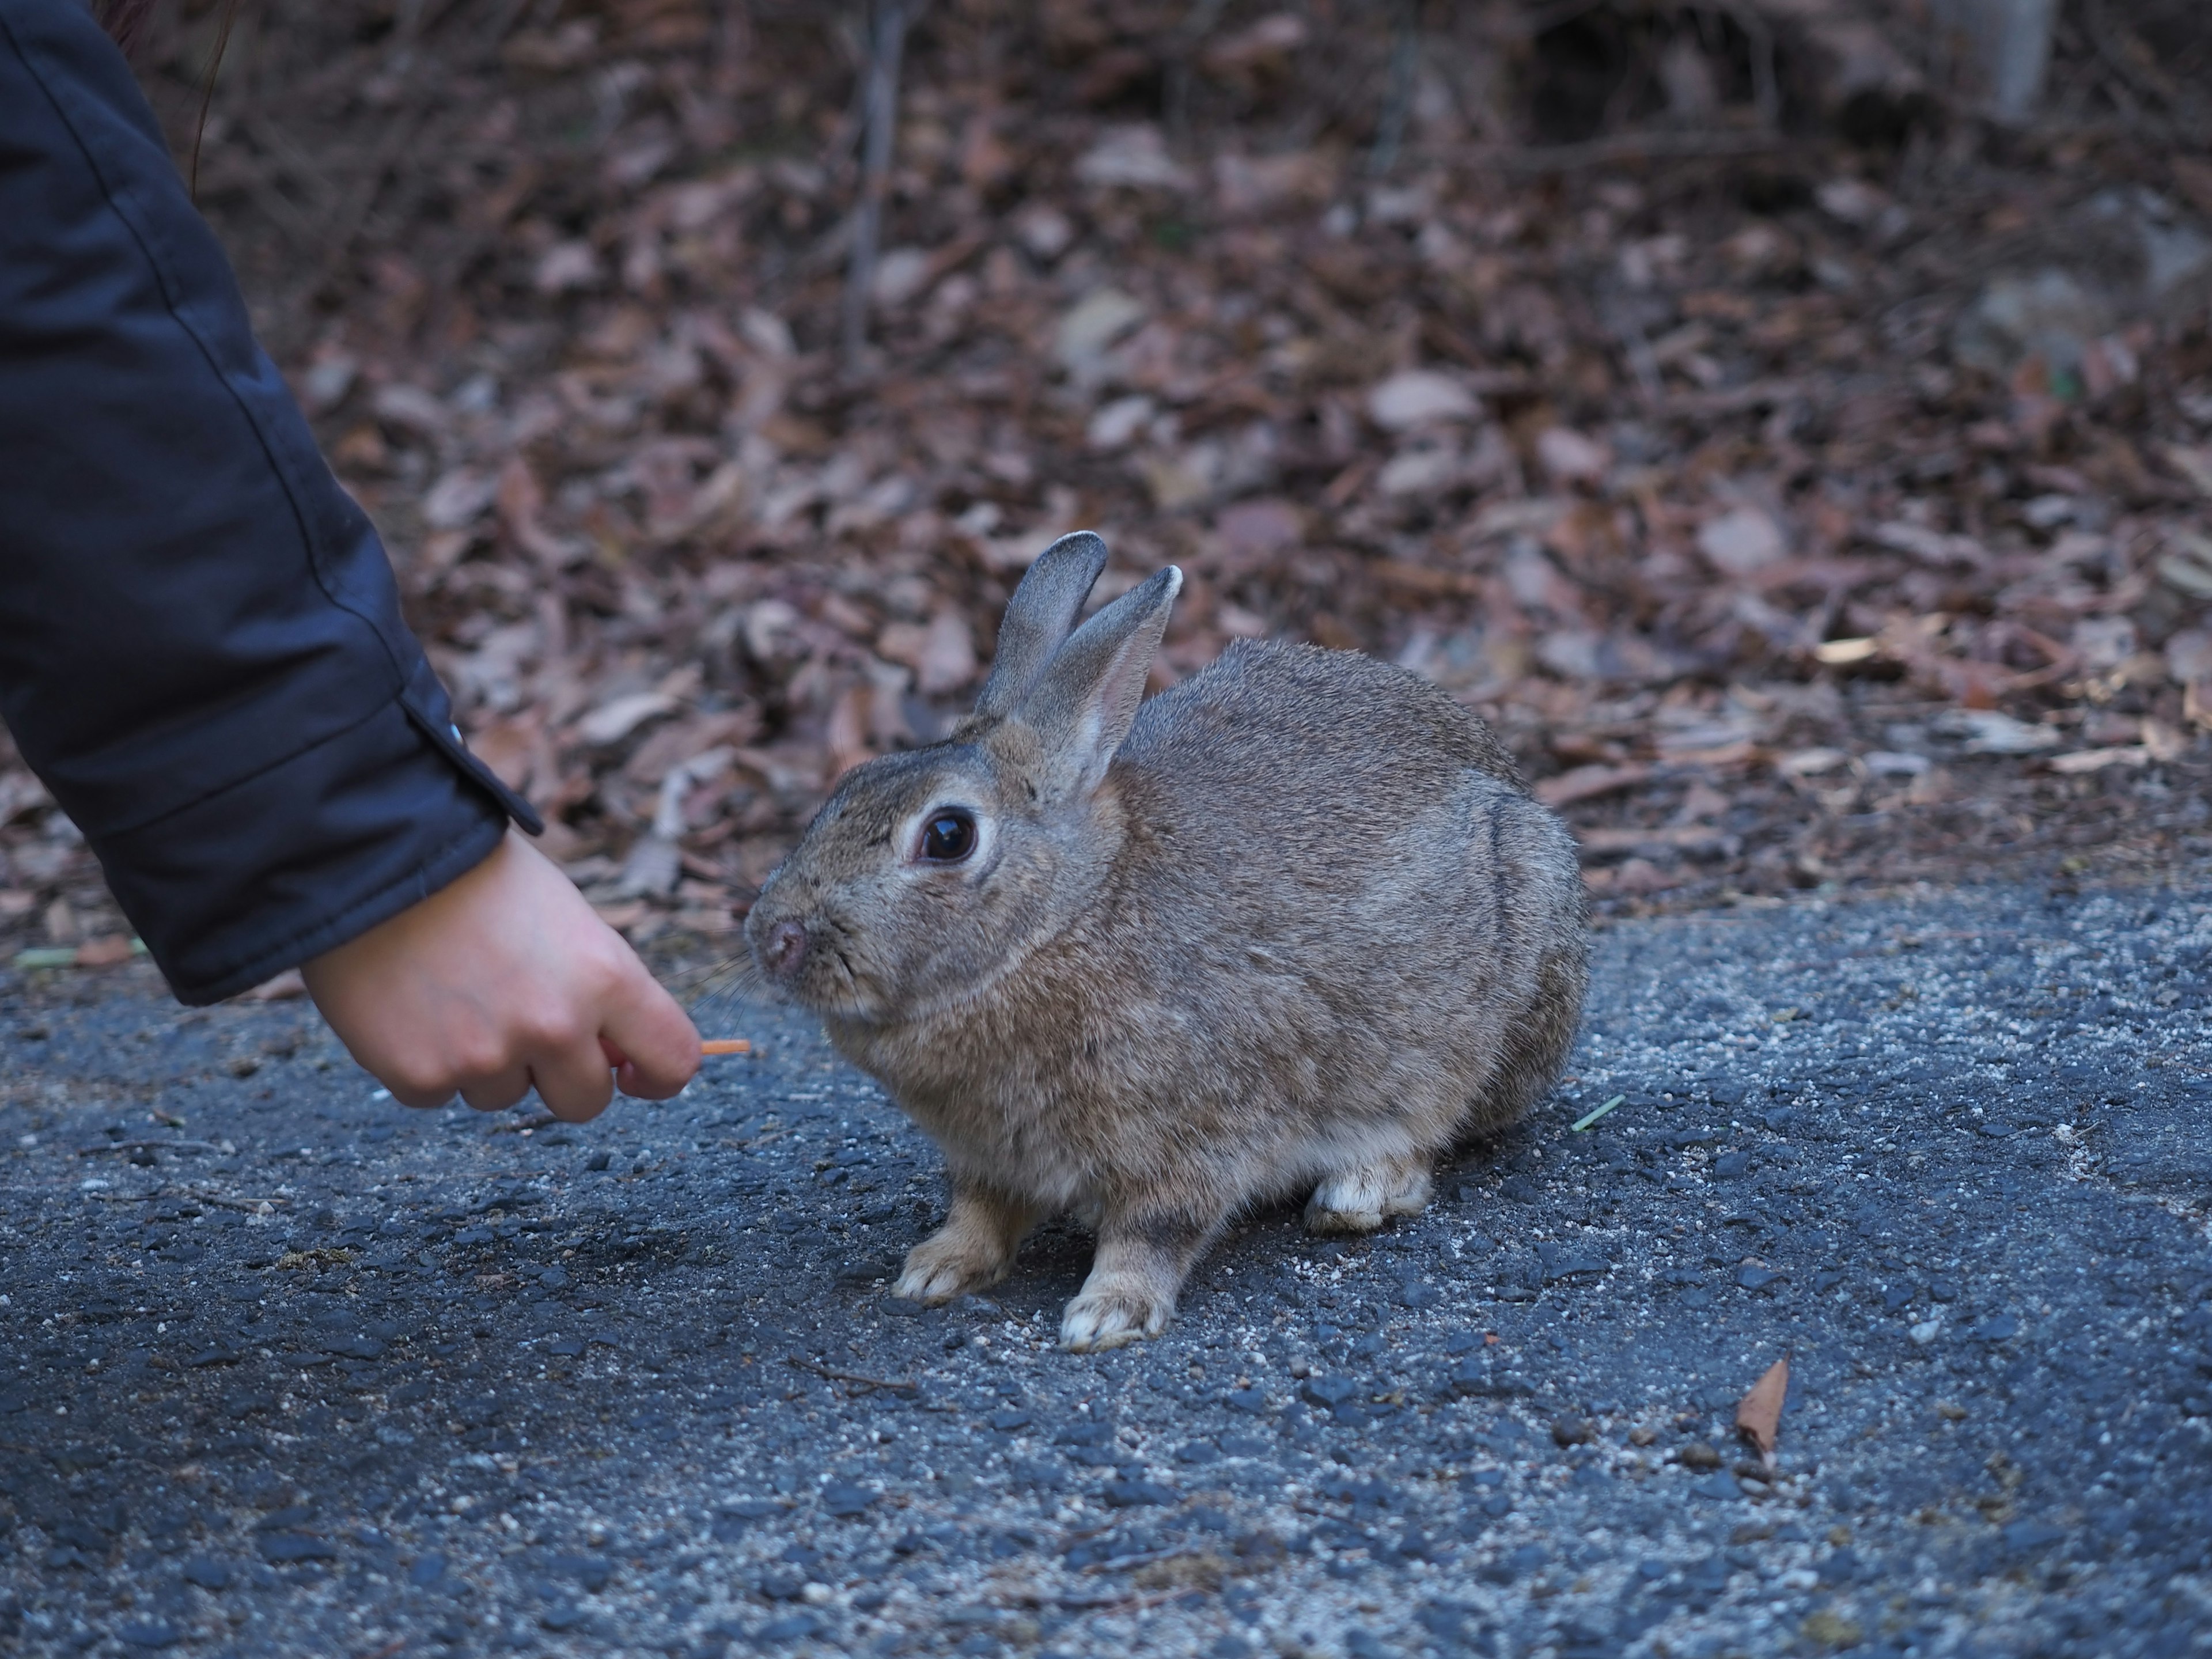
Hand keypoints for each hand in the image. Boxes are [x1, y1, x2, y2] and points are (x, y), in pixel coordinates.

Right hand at [300, 828, 699, 1119]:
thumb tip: (619, 1058)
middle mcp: (554, 1026)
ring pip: (506, 1096)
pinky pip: (441, 1095)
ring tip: (456, 993)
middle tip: (524, 1027)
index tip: (633, 1074)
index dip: (656, 1076)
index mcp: (606, 977)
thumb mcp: (570, 920)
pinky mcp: (420, 1075)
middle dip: (562, 1076)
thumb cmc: (479, 877)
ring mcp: (486, 1057)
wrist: (376, 855)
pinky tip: (413, 1007)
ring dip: (488, 1063)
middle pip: (587, 1102)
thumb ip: (601, 990)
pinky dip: (429, 1062)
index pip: (673, 1059)